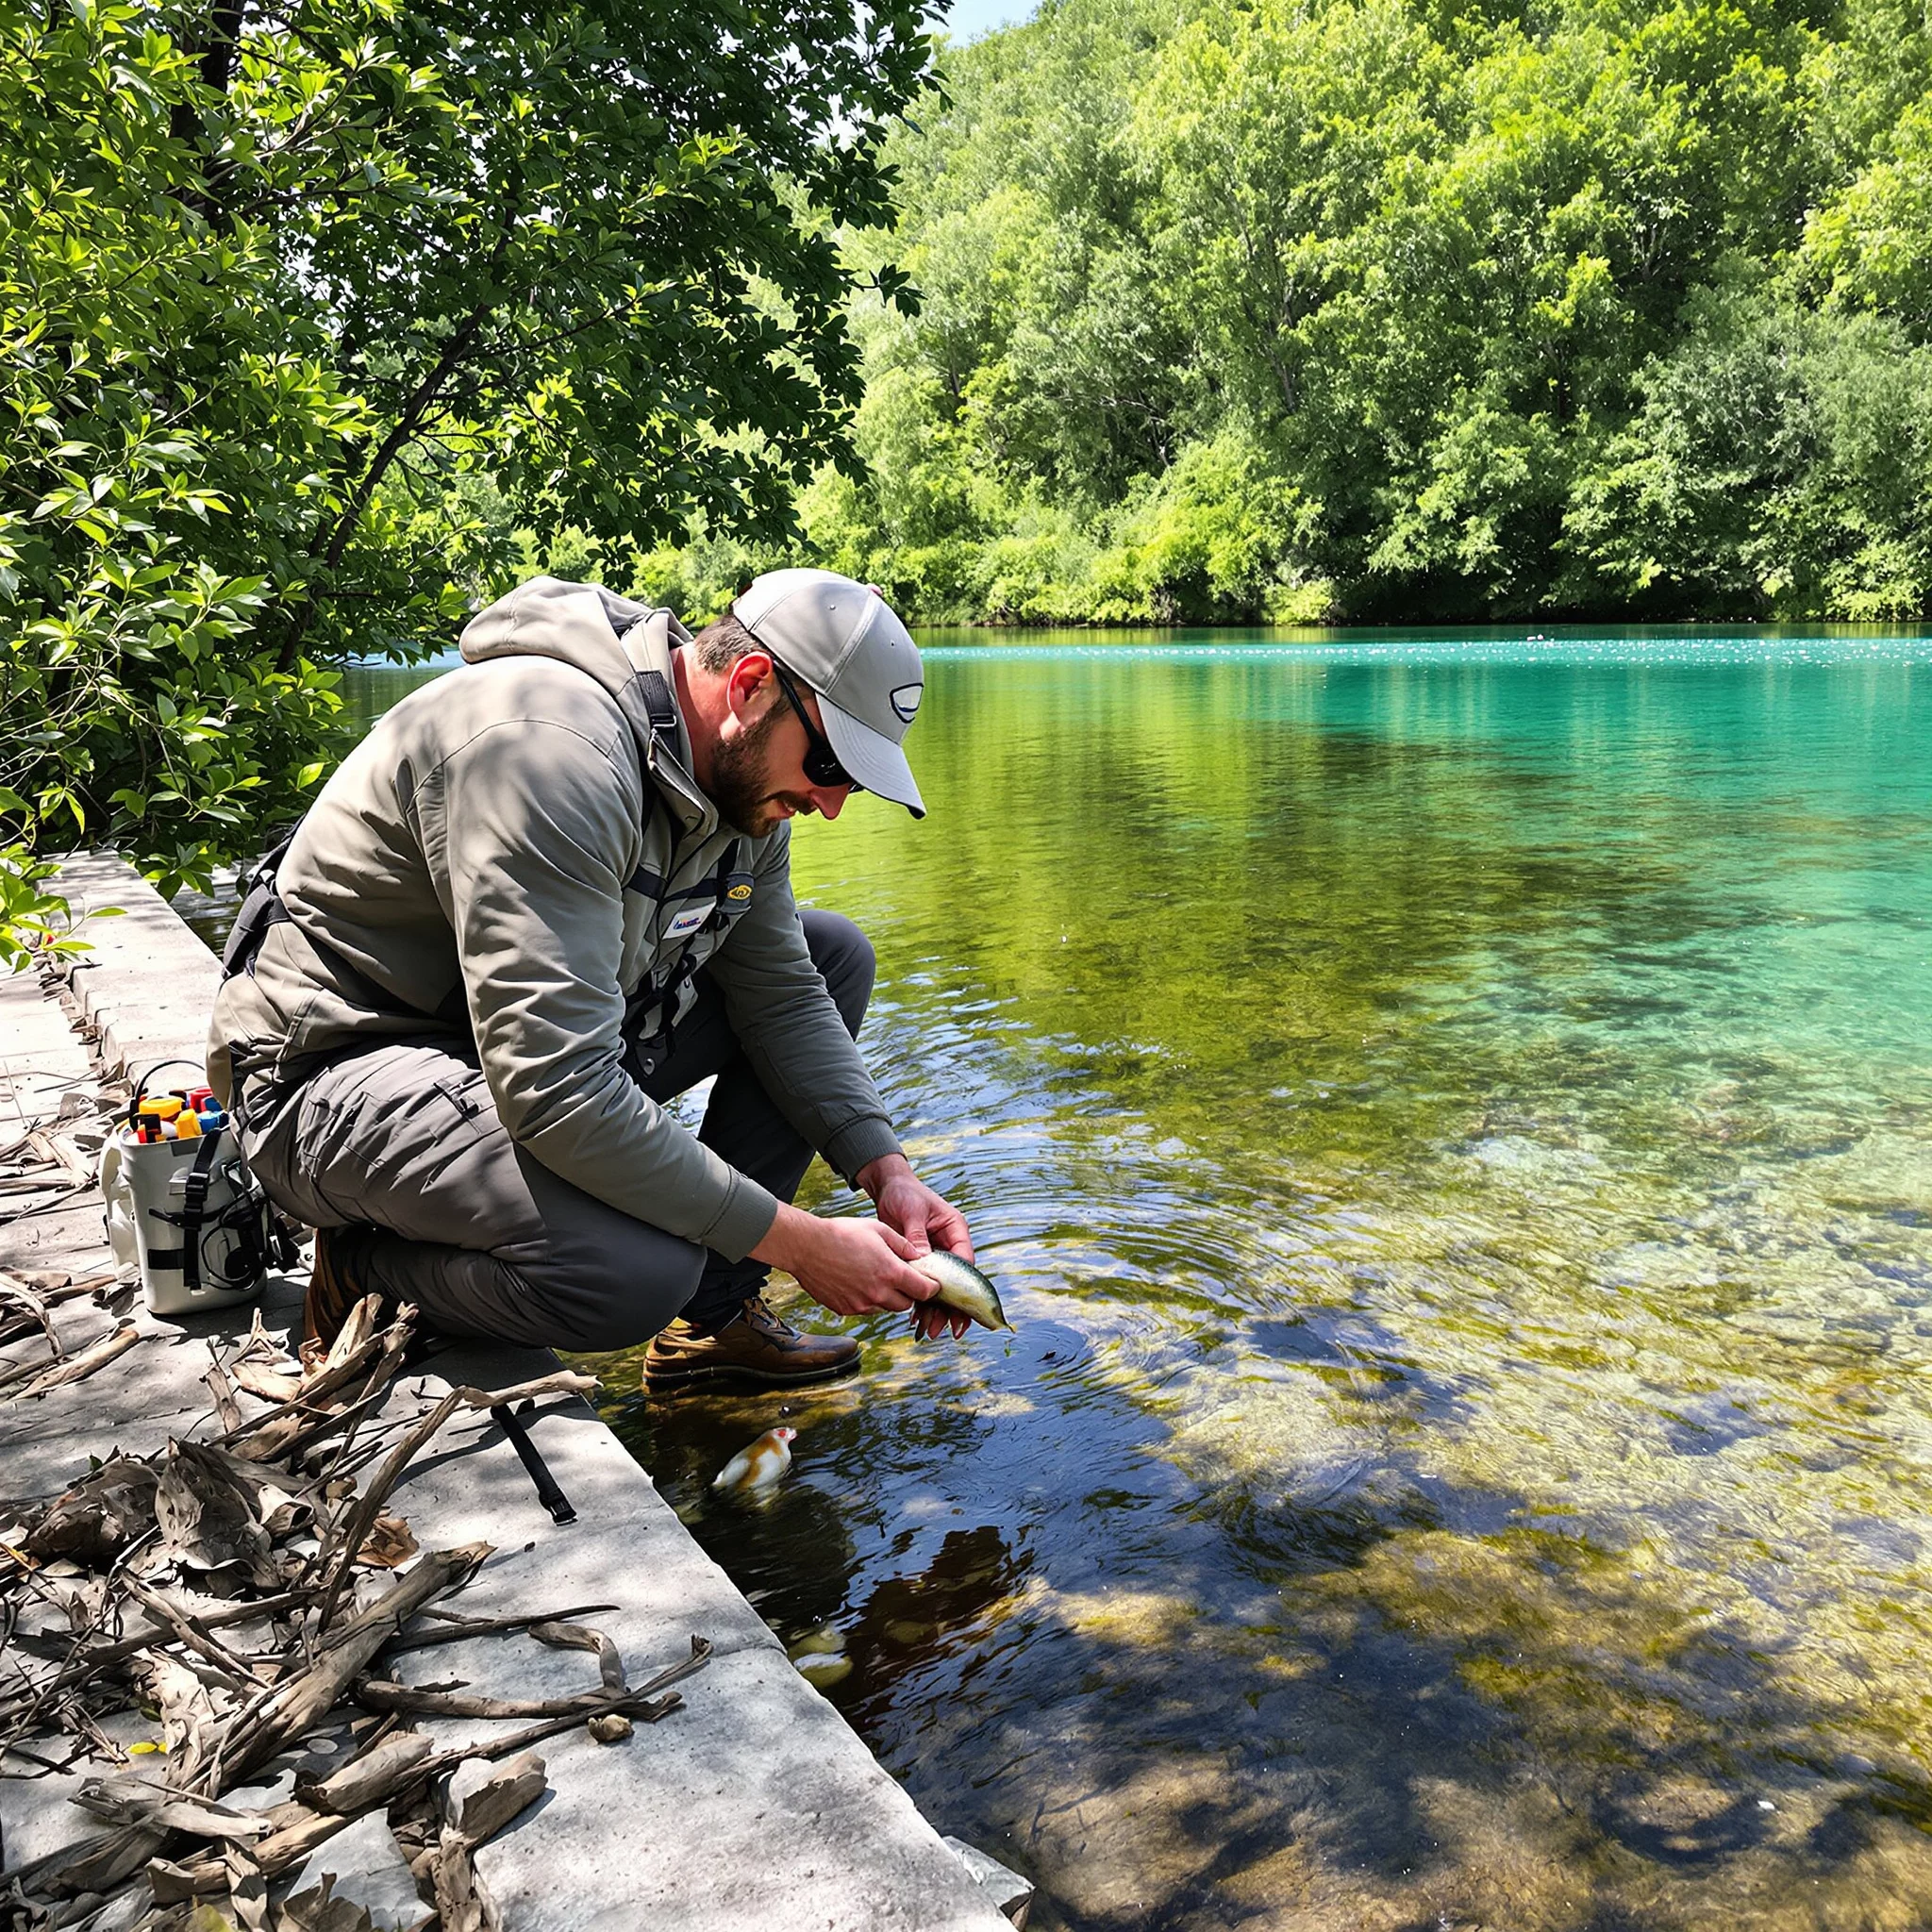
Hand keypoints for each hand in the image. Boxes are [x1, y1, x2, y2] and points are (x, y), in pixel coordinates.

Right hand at [749, 1203, 939, 1318]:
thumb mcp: (878, 1230)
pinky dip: (869, 1300)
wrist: (806, 1246)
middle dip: (909, 1293)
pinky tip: (859, 1282)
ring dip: (889, 1297)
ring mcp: (861, 1304)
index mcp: (891, 1272)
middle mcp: (878, 1293)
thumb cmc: (842, 1233)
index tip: (930, 1282)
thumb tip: (919, 1256)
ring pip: (886, 1308)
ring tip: (877, 1277)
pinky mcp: (846, 1309)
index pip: (924, 1291)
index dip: (930, 1288)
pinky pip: (866, 1309)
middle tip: (903, 1278)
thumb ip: (903, 1245)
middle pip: (906, 1304)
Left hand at [855, 1153, 975, 1341]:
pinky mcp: (920, 1260)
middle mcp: (949, 1244)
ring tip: (930, 1331)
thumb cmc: (904, 1194)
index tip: (960, 1308)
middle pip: (956, 1281)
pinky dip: (920, 1301)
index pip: (965, 1262)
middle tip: (948, 1329)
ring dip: (936, 1309)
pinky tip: (916, 1319)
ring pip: (940, 1287)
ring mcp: (935, 1253)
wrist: (888, 1188)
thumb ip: (917, 1237)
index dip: (964, 1287)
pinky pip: (924, 1284)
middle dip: (953, 1307)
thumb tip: (922, 1261)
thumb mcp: (911, 1212)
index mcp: (955, 1230)